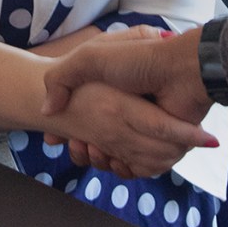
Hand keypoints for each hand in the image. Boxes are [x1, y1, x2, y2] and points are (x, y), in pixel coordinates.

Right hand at [41, 30, 211, 176]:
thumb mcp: (90, 57)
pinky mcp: (165, 146)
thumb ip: (63, 77)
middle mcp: (131, 115)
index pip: (84, 125)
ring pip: (118, 159)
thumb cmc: (139, 60)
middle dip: (83, 149)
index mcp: (114, 98)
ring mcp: (147, 131)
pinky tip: (114, 160)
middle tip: (76, 144)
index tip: (55, 138)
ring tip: (92, 150)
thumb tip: (46, 111)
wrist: (181, 68)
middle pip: (100, 145)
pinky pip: (142, 167)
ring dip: (102, 160)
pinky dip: (127, 169)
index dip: (69, 134)